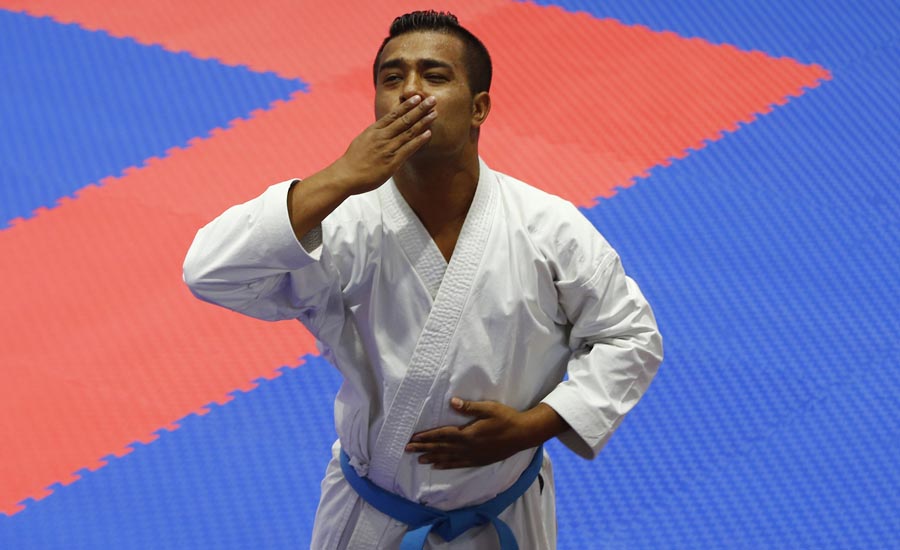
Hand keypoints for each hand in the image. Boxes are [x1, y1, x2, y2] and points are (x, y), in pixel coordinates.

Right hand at [332, 94, 436, 194]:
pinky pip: (408, 149)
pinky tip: (428, 133)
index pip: (394, 114)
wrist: (345, 175)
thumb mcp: (363, 140)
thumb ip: (375, 134)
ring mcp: (388, 149)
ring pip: (408, 132)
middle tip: (432, 99)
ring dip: (423, 122)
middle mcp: (382, 137)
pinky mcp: (392, 162)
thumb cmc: (353, 160)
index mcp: (374, 130)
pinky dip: (419, 140)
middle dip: (420, 109)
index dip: (407, 105)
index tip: (417, 97)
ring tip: (434, 113)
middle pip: (404, 119)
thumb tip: (382, 128)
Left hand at [405, 398, 552, 468]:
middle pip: (441, 448)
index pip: (442, 435)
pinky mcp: (479, 460)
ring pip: (448, 458)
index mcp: (468, 434)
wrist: (523, 434)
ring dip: (432, 458)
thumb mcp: (489, 408)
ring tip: (419, 460)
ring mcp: (473, 456)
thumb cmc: (506, 418)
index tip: (413, 438)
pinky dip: (447, 465)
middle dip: (424, 448)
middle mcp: (467, 447)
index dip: (427, 437)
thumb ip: (470, 407)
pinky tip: (438, 466)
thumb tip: (453, 402)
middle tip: (408, 450)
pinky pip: (459, 464)